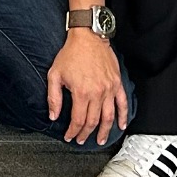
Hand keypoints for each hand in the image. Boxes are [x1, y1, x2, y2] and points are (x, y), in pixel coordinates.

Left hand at [46, 29, 127, 144]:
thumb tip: (53, 115)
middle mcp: (97, 93)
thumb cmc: (71, 53)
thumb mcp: (55, 74)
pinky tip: (121, 125)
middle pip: (93, 121)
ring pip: (108, 117)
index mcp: (81, 92)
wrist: (88, 37)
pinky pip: (122, 103)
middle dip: (86, 134)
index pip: (78, 120)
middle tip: (81, 139)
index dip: (73, 131)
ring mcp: (109, 89)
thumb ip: (53, 97)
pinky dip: (123, 116)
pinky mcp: (117, 83)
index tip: (69, 136)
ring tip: (100, 139)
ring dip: (104, 131)